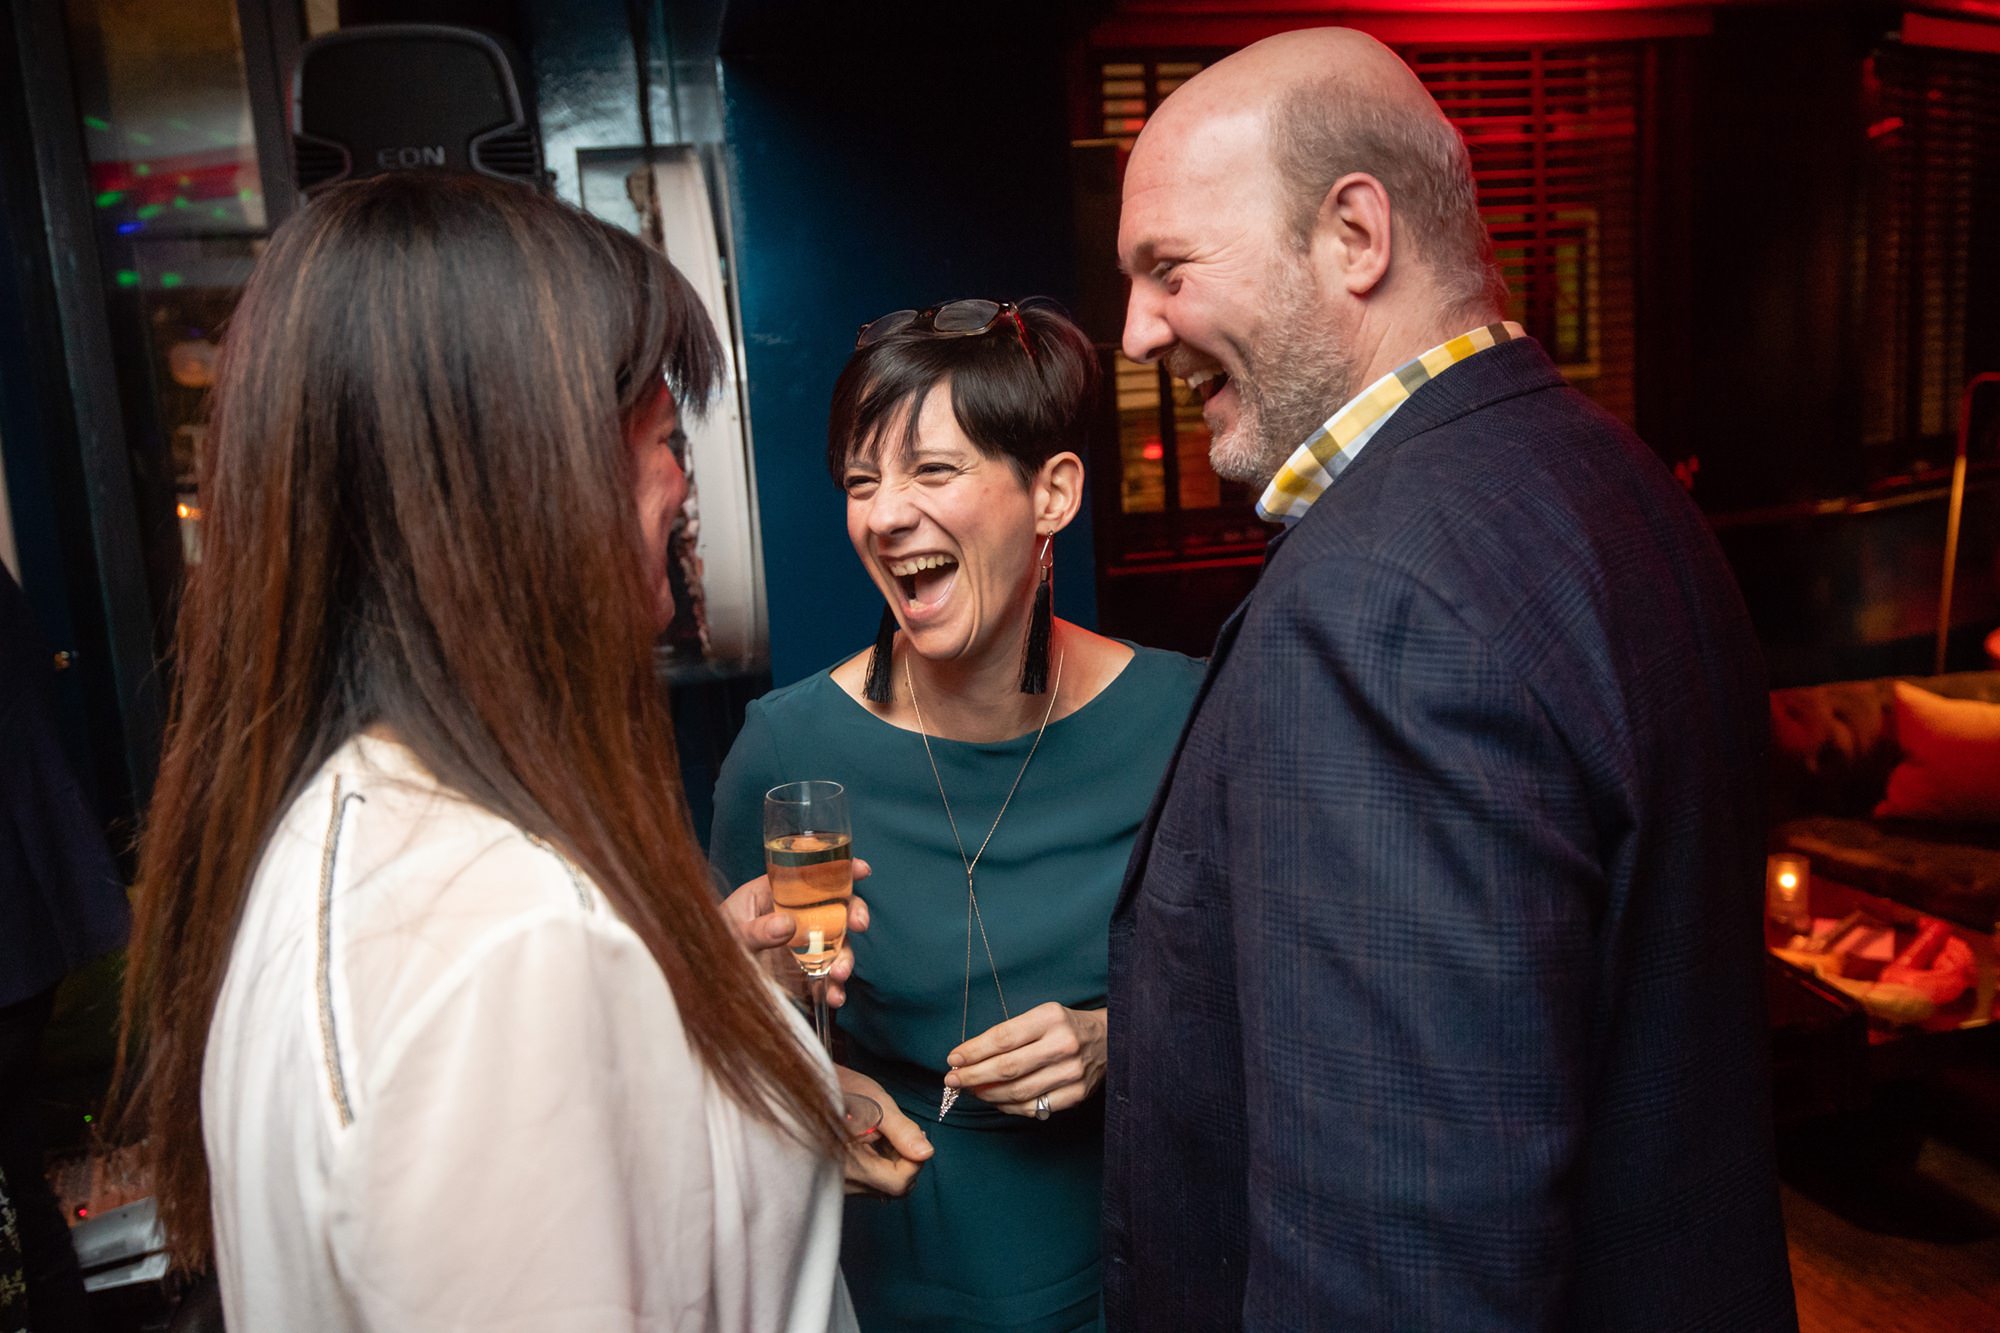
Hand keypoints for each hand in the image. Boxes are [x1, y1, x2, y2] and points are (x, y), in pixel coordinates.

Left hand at [722, 859, 871, 1008]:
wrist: (707, 978)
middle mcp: (796, 915)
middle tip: (858, 925)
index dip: (840, 869)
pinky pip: (826, 977)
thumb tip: (787, 925)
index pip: (812, 875)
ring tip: (839, 974)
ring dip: (845, 958)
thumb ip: (756, 929)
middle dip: (854, 914)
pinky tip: (834, 997)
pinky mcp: (802, 972)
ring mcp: (802, 944)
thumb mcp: (731, 932)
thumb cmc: (714, 942)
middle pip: (836, 907)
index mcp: (777, 893)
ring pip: (837, 945)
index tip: (862, 870)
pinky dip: (835, 988)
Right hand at [837, 1066, 931, 1197]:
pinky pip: (873, 1180)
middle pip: (894, 1187)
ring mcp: (842, 1184)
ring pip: (885, 1184)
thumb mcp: (877, 1104)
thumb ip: (902, 1131)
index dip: (914, 1161)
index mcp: (849, 1166)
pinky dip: (881, 1162)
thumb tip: (926, 1153)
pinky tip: (874, 1141)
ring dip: (893, 1161)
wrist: (813, 1086)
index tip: (912, 1136)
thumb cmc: (844, 1089)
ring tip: (882, 1133)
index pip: (898, 1182)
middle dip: (906, 1161)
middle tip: (899, 1131)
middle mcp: (844, 1182)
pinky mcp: (842, 1180)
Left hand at [944, 1002, 1105, 1117]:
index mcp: (1051, 1018)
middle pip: (1007, 1067)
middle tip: (953, 1080)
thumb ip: (1009, 1035)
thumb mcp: (1040, 1016)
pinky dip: (1009, 1106)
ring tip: (971, 1090)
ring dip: (987, 1094)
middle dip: (974, 1076)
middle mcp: (1063, 1044)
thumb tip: (968, 1058)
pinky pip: (1033, 1107)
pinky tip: (996, 1100)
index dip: (974, 1051)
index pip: (1003, 1038)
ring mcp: (1072, 1072)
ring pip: (1018, 1091)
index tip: (953, 1059)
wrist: (1109, 1040)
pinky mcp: (1076, 1095)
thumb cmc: (1064, 1026)